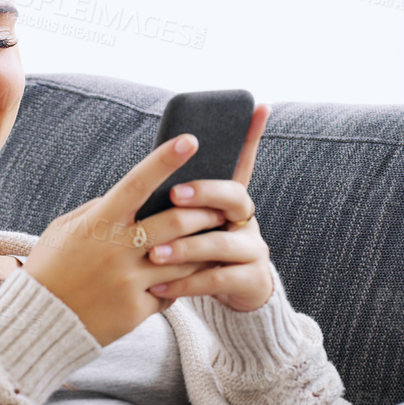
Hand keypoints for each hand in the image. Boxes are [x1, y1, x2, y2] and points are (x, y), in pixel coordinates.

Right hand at [22, 133, 230, 345]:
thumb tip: (133, 195)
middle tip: (221, 206)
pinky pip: (172, 292)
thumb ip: (98, 210)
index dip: (164, 160)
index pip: (137, 183)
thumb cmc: (51, 269)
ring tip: (215, 240)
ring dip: (203, 248)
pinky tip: (183, 277)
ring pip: (184, 260)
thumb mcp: (64, 230)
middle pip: (176, 222)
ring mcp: (128, 282)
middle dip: (205, 211)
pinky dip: (180, 282)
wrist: (39, 322)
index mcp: (97, 223)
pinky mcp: (136, 310)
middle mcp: (115, 250)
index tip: (190, 140)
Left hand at [139, 103, 274, 312]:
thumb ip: (177, 203)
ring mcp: (252, 249)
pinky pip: (216, 280)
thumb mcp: (191, 224)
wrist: (235, 297)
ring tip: (153, 254)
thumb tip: (147, 178)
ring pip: (221, 242)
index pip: (242, 161)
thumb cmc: (200, 252)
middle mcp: (246, 219)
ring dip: (185, 247)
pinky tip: (157, 287)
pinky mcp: (250, 280)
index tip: (256, 108)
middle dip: (204, 193)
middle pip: (234, 197)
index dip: (251, 135)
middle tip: (174, 194)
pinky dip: (184, 285)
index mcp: (229, 200)